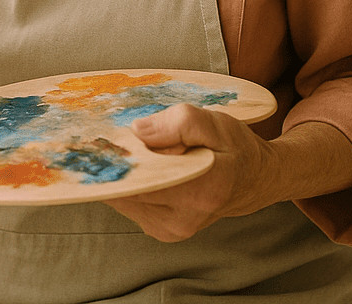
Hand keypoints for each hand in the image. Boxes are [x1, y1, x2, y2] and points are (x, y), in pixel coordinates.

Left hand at [107, 104, 274, 241]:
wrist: (257, 179)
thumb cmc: (237, 148)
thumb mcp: (214, 123)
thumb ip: (176, 124)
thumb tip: (137, 132)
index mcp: (197, 192)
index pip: (138, 182)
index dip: (112, 161)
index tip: (95, 141)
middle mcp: (180, 220)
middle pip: (124, 191)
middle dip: (110, 165)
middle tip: (98, 139)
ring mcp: (169, 229)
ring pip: (123, 199)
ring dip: (117, 174)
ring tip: (121, 148)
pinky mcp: (162, 229)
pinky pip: (130, 203)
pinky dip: (126, 183)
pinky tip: (134, 164)